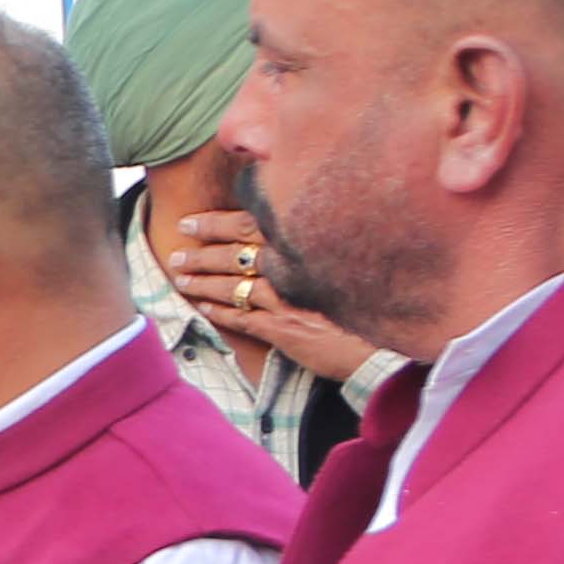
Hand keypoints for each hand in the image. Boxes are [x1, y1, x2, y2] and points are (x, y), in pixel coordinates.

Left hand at [165, 209, 381, 383]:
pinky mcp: (284, 329)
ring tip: (181, 280)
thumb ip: (311, 247)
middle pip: (235, 255)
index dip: (216, 223)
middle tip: (177, 253)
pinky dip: (221, 312)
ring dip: (204, 283)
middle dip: (202, 253)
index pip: (250, 226)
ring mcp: (286, 299)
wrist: (386, 341)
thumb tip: (284, 235)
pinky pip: (243, 318)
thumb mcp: (342, 261)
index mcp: (304, 246)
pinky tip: (203, 309)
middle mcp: (293, 268)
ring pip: (233, 286)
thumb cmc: (368, 300)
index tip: (191, 221)